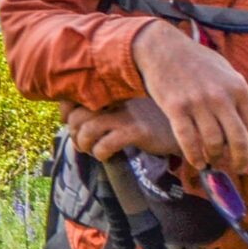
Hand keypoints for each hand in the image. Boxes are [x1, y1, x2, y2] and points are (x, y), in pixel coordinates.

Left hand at [63, 97, 180, 162]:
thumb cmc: (149, 120)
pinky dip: (100, 152)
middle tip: (81, 144)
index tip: (68, 124)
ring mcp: (125, 114)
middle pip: (76, 116)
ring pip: (87, 129)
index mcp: (110, 92)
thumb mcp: (123, 110)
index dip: (65, 113)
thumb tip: (72, 131)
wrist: (182, 129)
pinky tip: (105, 156)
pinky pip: (106, 144)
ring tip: (91, 151)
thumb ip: (102, 113)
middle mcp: (115, 100)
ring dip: (84, 144)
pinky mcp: (136, 130)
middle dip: (73, 133)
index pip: (74, 97)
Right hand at [132, 24, 247, 173]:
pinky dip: (195, 156)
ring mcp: (197, 102)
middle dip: (240, 160)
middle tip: (237, 167)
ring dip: (216, 158)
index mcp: (238, 87)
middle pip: (238, 140)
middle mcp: (220, 96)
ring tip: (214, 161)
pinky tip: (197, 162)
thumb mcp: (227, 73)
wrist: (161, 48)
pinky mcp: (175, 107)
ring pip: (213, 143)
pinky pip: (188, 140)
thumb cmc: (197, 61)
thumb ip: (244, 97)